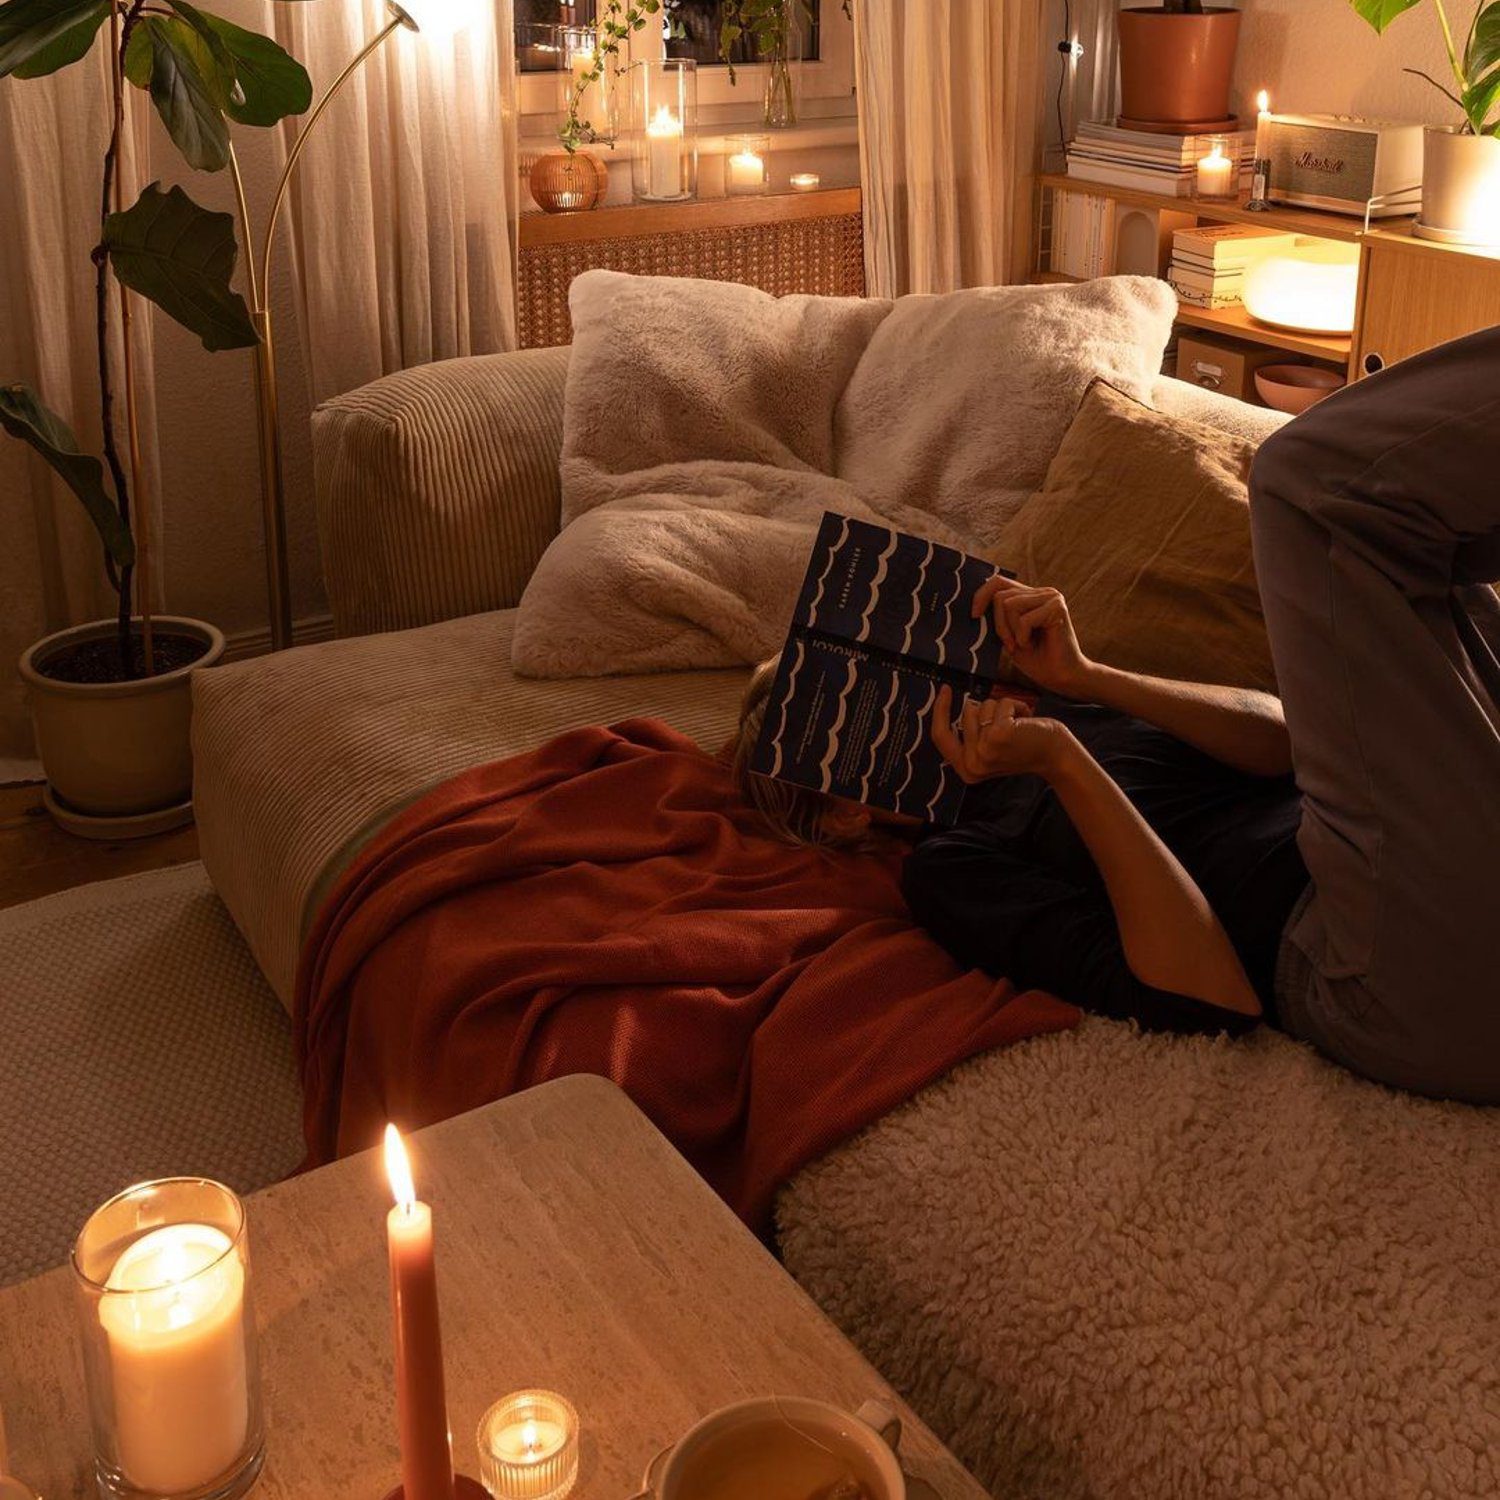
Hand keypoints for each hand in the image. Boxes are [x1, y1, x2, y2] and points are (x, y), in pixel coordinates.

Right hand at [930, 685, 1066, 783]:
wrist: (1056, 756)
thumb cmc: (1025, 747)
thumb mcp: (989, 748)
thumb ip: (972, 736)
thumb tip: (963, 706)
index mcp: (965, 769)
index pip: (940, 736)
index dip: (940, 710)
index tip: (945, 689)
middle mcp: (971, 764)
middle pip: (966, 714)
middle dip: (988, 710)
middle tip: (1008, 725)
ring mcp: (984, 751)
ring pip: (983, 706)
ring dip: (1003, 709)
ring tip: (1018, 724)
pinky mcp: (998, 735)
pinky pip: (1000, 703)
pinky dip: (1015, 705)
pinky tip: (1026, 720)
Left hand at [973, 576, 1093, 696]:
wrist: (1060, 676)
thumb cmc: (1035, 659)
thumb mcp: (1008, 635)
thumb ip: (997, 618)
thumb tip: (973, 606)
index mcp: (1030, 596)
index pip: (999, 582)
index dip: (982, 595)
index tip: (974, 615)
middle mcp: (1042, 592)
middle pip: (1001, 596)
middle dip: (999, 625)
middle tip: (1009, 645)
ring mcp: (1051, 597)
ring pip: (1010, 605)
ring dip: (1010, 631)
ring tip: (1022, 644)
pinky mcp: (1057, 608)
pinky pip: (1024, 619)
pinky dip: (1022, 637)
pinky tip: (1033, 645)